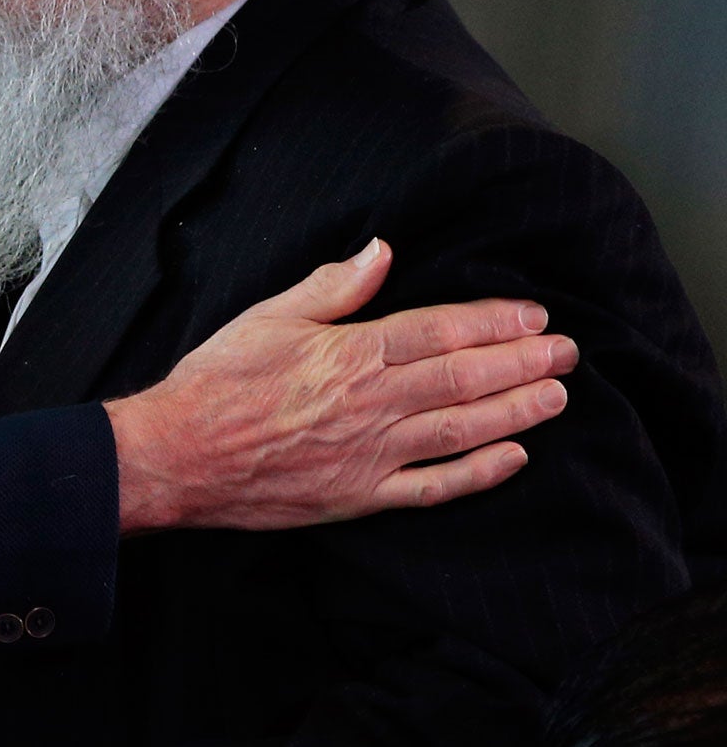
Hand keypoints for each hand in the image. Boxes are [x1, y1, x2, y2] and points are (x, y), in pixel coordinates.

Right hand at [106, 238, 575, 533]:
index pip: (439, 331)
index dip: (492, 323)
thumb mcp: (267, 316)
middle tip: (567, 352)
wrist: (180, 454)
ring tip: (556, 396)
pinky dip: (479, 474)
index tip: (533, 316)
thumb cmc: (217, 380)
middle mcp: (371, 403)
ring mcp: (371, 454)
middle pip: (463, 378)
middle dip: (521, 363)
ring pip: (462, 430)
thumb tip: (380, 251)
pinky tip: (514, 458)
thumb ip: (330, 286)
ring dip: (516, 412)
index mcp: (349, 353)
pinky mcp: (362, 495)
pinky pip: (435, 486)